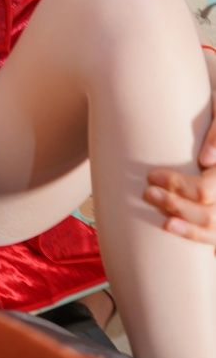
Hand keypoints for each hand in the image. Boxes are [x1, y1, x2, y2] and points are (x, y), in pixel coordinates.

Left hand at [142, 89, 215, 246]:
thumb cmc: (215, 116)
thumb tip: (206, 161)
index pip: (203, 190)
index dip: (177, 186)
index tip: (151, 175)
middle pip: (209, 216)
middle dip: (175, 206)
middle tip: (148, 193)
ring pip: (214, 234)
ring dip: (187, 231)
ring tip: (164, 222)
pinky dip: (201, 241)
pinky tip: (183, 240)